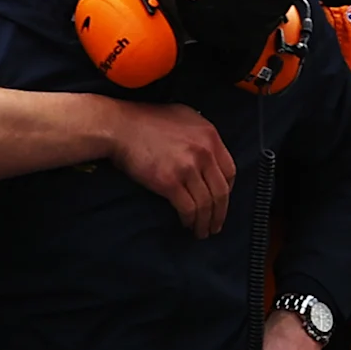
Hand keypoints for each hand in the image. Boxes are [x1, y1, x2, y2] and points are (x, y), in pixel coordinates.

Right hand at [106, 98, 235, 237]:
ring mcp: (187, 168)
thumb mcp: (184, 118)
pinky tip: (187, 224)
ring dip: (205, 222)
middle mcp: (204, 152)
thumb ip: (201, 136)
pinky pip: (188, 208)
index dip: (228, 190)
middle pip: (221, 191)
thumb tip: (209, 156)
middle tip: (216, 225)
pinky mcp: (170, 182)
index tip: (222, 200)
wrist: (120, 126)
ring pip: (206, 203)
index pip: (230, 171)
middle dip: (220, 213)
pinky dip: (190, 220)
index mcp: (210, 136)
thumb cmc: (147, 120)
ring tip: (202, 231)